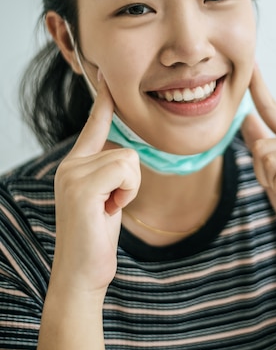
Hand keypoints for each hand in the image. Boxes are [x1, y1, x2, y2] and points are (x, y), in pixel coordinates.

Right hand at [52, 73, 140, 294]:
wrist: (81, 274)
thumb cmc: (97, 238)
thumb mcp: (106, 198)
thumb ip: (109, 174)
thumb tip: (125, 158)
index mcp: (76, 165)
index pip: (94, 125)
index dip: (103, 101)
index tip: (105, 75)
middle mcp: (71, 165)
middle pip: (125, 149)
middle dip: (130, 182)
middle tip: (110, 207)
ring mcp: (73, 174)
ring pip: (128, 160)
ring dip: (129, 189)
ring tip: (108, 210)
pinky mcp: (81, 186)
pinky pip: (126, 171)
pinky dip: (127, 193)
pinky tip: (108, 212)